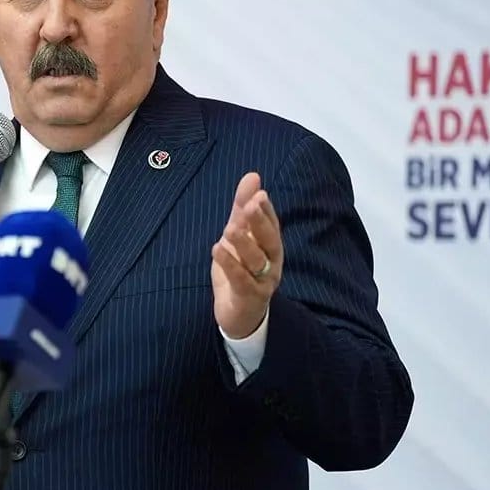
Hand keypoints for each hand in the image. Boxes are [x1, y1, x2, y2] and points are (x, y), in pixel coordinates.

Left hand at [211, 172, 282, 338]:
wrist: (240, 313)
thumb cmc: (241, 269)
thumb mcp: (238, 236)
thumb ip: (242, 208)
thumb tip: (252, 176)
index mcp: (270, 246)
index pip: (271, 225)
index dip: (266, 210)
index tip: (259, 193)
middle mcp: (271, 262)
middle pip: (269, 240)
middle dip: (260, 222)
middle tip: (251, 205)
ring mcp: (262, 281)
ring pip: (255, 260)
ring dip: (244, 243)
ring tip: (230, 228)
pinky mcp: (248, 296)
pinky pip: (240, 280)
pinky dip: (230, 265)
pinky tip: (218, 249)